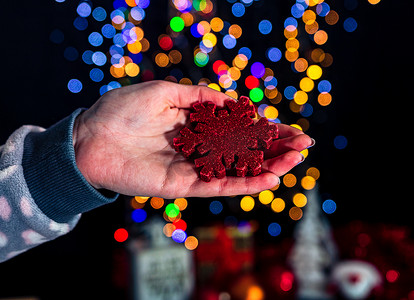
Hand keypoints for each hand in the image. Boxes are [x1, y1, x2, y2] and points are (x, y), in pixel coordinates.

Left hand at [72, 80, 312, 197]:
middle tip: (304, 146)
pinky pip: (219, 187)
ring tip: (294, 162)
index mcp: (196, 125)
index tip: (289, 128)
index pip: (239, 129)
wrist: (90, 138)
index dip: (265, 129)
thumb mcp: (165, 92)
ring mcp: (193, 168)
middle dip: (275, 148)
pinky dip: (244, 185)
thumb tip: (232, 98)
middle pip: (245, 151)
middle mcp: (199, 148)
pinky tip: (269, 180)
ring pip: (238, 171)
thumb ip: (200, 96)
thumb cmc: (123, 111)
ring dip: (268, 167)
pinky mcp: (183, 186)